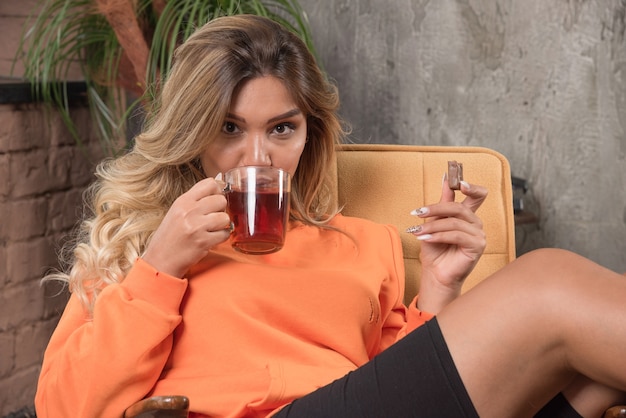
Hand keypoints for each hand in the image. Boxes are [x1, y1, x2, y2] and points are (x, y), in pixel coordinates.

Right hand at [142, 177, 231, 277]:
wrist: (160, 260)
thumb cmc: (170, 236)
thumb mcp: (177, 212)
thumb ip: (195, 200)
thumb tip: (220, 186)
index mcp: (182, 201)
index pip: (210, 183)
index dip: (217, 191)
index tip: (214, 200)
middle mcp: (189, 211)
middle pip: (221, 200)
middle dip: (220, 210)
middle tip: (212, 218)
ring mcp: (196, 226)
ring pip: (225, 217)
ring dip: (222, 225)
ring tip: (211, 230)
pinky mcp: (203, 242)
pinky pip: (225, 234)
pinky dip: (221, 237)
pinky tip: (211, 239)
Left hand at [407, 175, 487, 312]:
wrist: (435, 273)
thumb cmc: (435, 249)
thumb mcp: (434, 222)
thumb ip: (442, 202)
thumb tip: (445, 179)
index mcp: (468, 215)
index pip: (477, 195)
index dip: (471, 186)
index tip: (457, 181)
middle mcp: (476, 223)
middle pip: (459, 207)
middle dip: (436, 208)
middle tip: (418, 212)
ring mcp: (479, 234)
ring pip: (454, 222)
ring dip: (432, 225)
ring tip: (417, 231)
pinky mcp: (477, 246)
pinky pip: (456, 235)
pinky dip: (438, 235)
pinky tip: (425, 238)